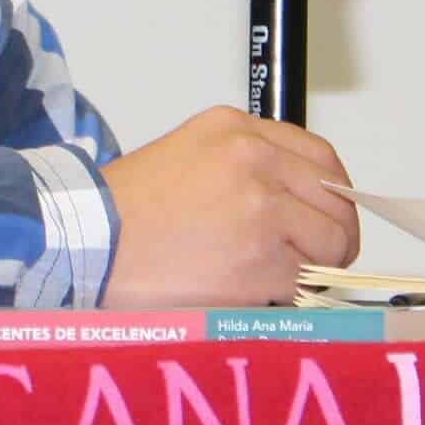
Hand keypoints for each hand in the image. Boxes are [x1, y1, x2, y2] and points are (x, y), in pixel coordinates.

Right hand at [96, 105, 359, 307]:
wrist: (89, 243)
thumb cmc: (127, 209)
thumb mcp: (190, 153)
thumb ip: (248, 164)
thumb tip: (300, 202)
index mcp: (238, 130)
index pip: (321, 158)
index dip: (335, 194)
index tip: (332, 215)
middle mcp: (256, 162)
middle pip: (334, 203)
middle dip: (335, 236)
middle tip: (323, 260)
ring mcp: (262, 211)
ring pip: (326, 246)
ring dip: (312, 269)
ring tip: (278, 278)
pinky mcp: (259, 262)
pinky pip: (300, 283)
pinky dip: (286, 295)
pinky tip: (256, 293)